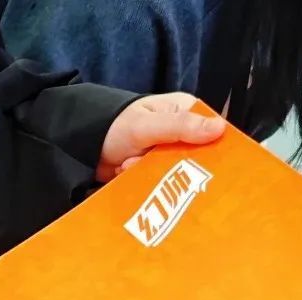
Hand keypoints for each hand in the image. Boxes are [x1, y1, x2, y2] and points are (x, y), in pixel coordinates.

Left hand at [97, 95, 224, 182]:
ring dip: (155, 176)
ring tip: (132, 164)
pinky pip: (160, 185)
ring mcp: (165, 156)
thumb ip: (181, 127)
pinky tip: (128, 174)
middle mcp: (179, 134)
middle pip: (197, 158)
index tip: (209, 165)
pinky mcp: (152, 173)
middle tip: (159, 167)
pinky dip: (145, 183)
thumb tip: (220, 128)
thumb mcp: (148, 124)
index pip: (212, 131)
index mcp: (184, 112)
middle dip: (178, 168)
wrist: (82, 147)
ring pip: (176, 175)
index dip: (216, 148)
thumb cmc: (116, 126)